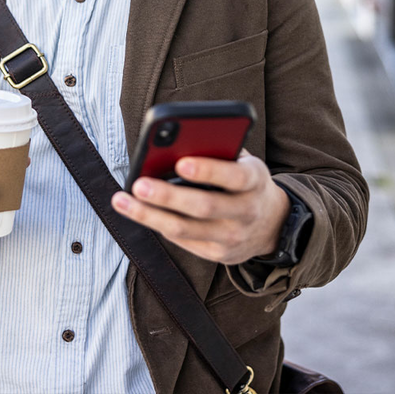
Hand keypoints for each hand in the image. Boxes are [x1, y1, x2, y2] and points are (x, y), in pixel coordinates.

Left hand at [111, 150, 289, 264]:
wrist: (271, 223)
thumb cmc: (245, 181)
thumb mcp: (243, 162)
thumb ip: (218, 151)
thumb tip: (179, 140)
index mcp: (254, 181)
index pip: (233, 176)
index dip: (208, 170)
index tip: (180, 162)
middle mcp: (246, 212)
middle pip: (203, 206)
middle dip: (168, 196)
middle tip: (139, 184)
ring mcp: (232, 238)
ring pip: (185, 229)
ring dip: (150, 215)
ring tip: (122, 201)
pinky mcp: (217, 254)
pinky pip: (182, 240)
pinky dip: (157, 224)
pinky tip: (137, 212)